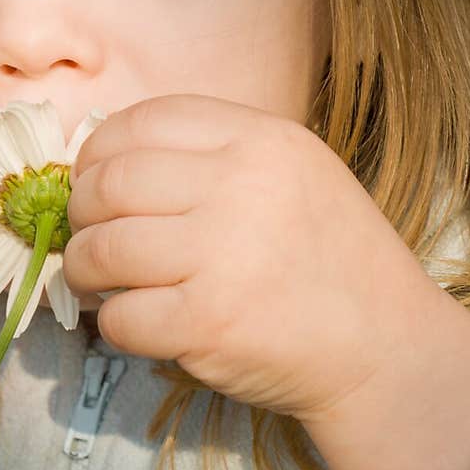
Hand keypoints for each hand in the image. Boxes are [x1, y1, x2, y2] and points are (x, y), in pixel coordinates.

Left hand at [63, 93, 453, 422]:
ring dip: (85, 268)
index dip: (99, 151)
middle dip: (82, 212)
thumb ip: (214, 155)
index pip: (142, 122)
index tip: (93, 178)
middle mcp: (239, 187)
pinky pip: (120, 317)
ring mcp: (222, 257)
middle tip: (90, 235)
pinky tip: (136, 322)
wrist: (387, 347)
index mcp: (259, 140)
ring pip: (102, 249)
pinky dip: (113, 324)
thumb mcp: (293, 171)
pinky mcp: (208, 324)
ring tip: (98, 280)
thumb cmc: (331, 258)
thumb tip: (109, 161)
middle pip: (110, 183)